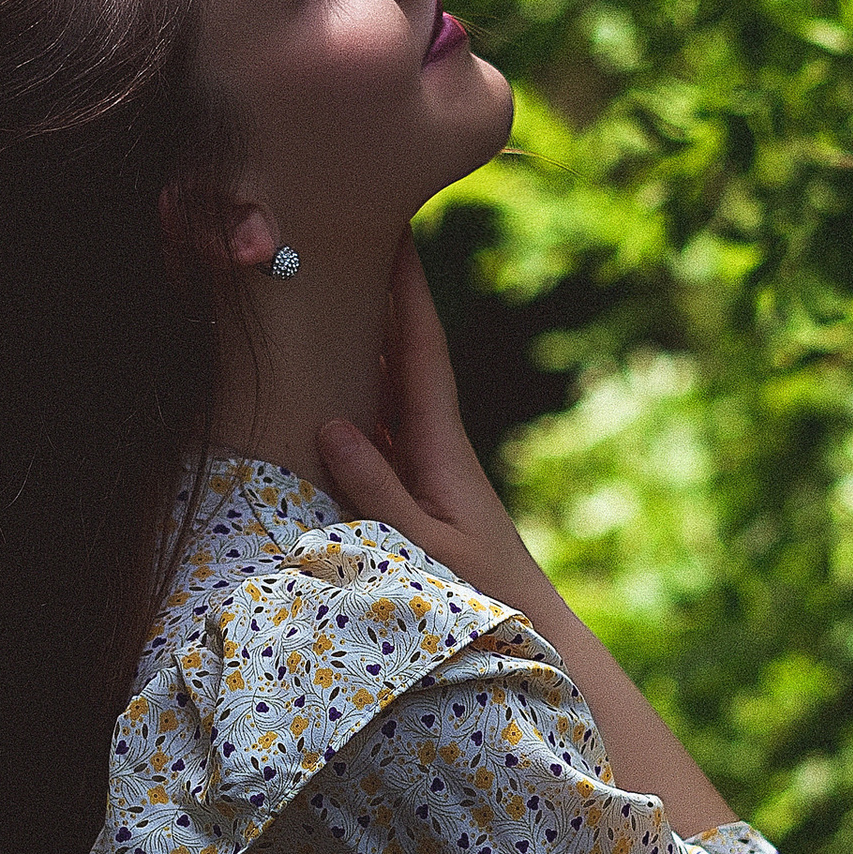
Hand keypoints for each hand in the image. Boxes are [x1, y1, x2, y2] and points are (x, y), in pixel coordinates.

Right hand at [319, 238, 545, 619]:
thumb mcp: (427, 547)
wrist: (531, 628)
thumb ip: (378, 491)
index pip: (420, 348)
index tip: (393, 225)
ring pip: (384, 387)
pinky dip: (349, 395)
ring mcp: (425, 464)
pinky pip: (374, 427)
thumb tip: (332, 423)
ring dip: (359, 340)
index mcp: (444, 444)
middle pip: (401, 352)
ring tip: (322, 292)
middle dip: (377, 293)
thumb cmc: (483, 597)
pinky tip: (322, 386)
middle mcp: (435, 442)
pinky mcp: (415, 490)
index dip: (405, 287)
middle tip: (345, 234)